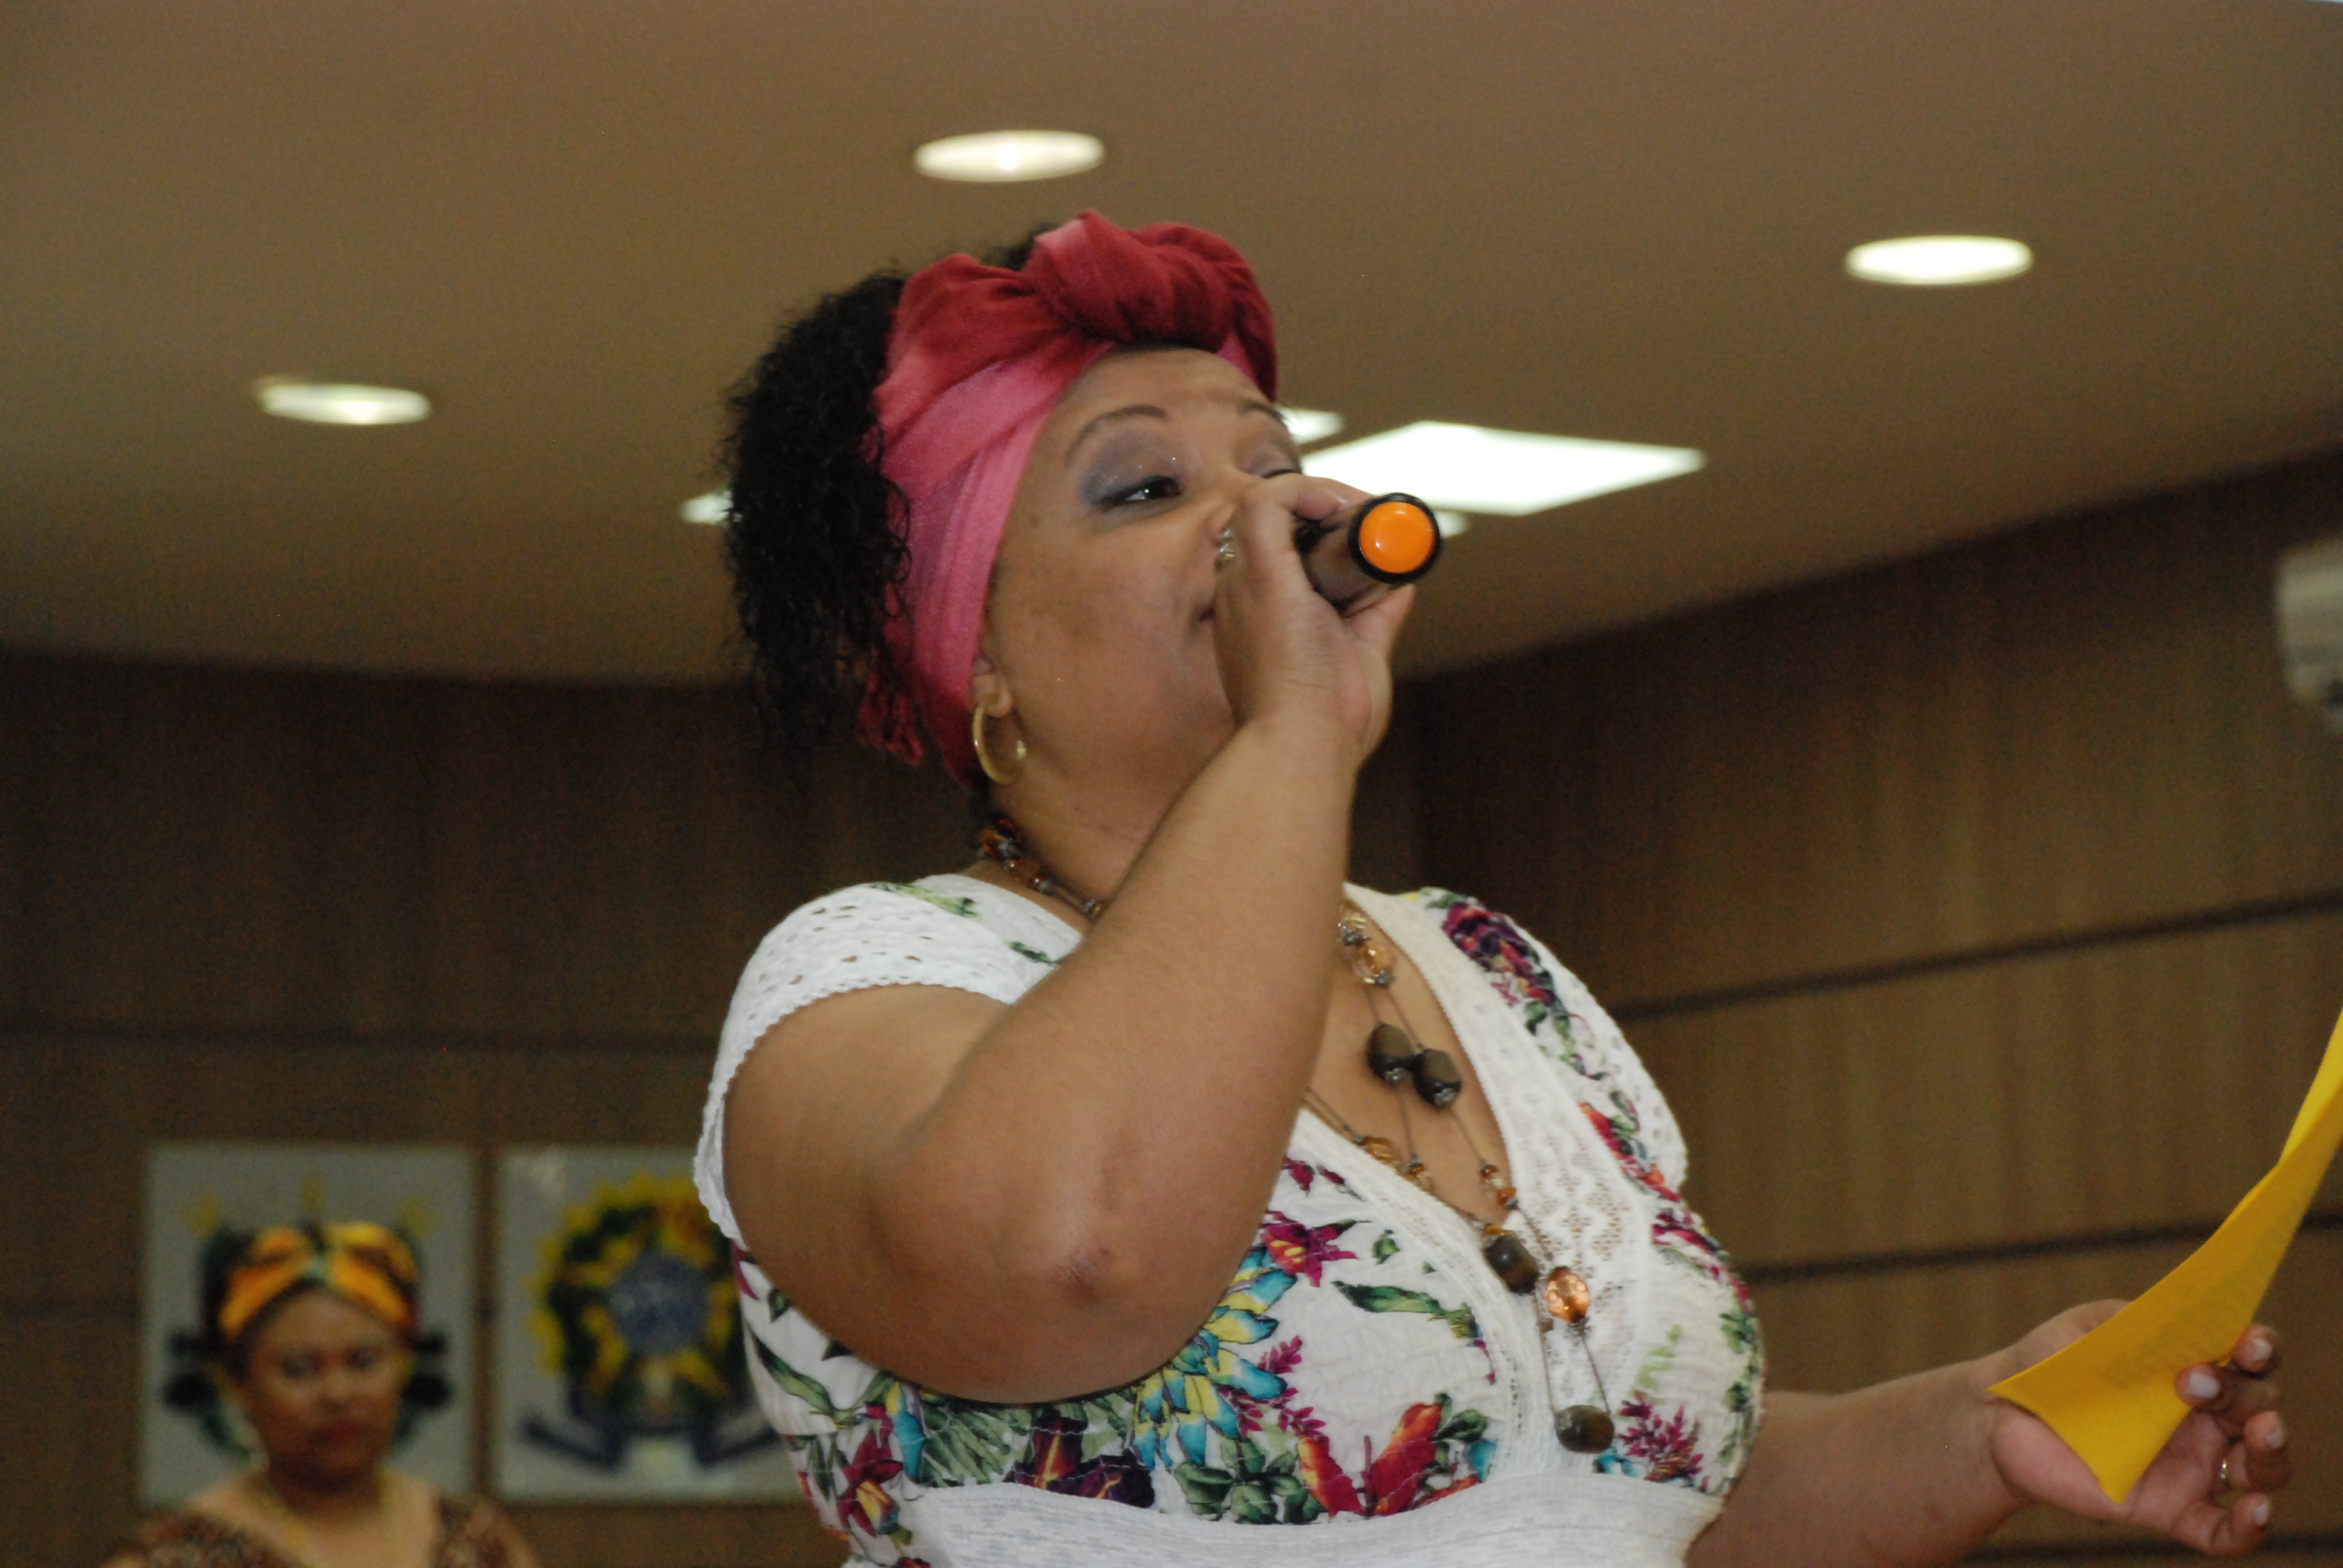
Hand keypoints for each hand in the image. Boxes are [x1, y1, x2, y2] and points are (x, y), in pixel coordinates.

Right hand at [1210, 472, 1411, 762]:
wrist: (1304, 747)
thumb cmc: (1328, 725)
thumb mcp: (1362, 656)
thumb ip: (1376, 617)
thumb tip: (1400, 584)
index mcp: (1258, 617)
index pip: (1278, 553)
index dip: (1320, 536)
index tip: (1363, 544)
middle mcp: (1240, 594)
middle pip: (1273, 524)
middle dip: (1325, 512)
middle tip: (1369, 527)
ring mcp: (1242, 583)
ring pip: (1265, 504)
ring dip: (1321, 496)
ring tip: (1360, 514)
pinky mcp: (1258, 573)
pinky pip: (1268, 501)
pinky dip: (1308, 491)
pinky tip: (1344, 508)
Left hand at [1987, 1304, 2291, 1555]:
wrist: (2004, 1415)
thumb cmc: (2052, 1365)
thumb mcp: (2089, 1328)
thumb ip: (2136, 1320)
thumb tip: (2184, 1321)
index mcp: (2196, 1367)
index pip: (2251, 1357)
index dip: (2261, 1348)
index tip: (2249, 1343)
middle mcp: (2207, 1419)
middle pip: (2260, 1407)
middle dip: (2243, 1393)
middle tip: (2193, 1382)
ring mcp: (2194, 1466)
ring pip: (2263, 1469)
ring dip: (2273, 1452)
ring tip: (2260, 1434)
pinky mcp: (2171, 1509)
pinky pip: (2226, 1532)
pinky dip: (2250, 1527)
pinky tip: (2257, 1510)